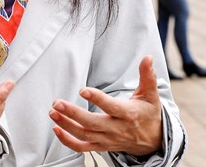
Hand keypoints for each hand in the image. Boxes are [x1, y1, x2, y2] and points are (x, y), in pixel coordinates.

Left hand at [48, 55, 162, 156]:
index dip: (97, 99)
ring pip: (85, 135)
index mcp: (128, 114)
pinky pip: (83, 147)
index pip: (111, 107)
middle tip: (57, 103)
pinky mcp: (102, 146)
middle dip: (73, 114)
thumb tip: (147, 58)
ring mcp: (108, 139)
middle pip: (93, 123)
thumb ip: (147, 76)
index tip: (83, 90)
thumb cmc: (148, 115)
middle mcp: (117, 128)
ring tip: (53, 112)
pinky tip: (56, 129)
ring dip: (66, 125)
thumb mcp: (150, 95)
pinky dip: (68, 141)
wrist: (153, 140)